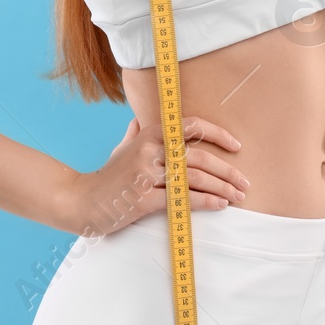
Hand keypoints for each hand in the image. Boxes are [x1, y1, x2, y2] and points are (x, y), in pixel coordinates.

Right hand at [62, 115, 249, 235]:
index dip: (219, 135)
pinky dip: (204, 201)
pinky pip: (181, 199)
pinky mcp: (143, 199)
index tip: (237, 146)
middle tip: (245, 183)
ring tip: (238, 197)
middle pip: (199, 157)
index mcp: (150, 134)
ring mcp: (146, 175)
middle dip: (227, 171)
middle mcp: (150, 151)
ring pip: (194, 178)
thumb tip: (142, 119)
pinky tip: (219, 205)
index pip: (192, 127)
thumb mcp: (122, 149)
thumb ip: (137, 133)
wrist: (79, 201)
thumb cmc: (107, 176)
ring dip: (222, 188)